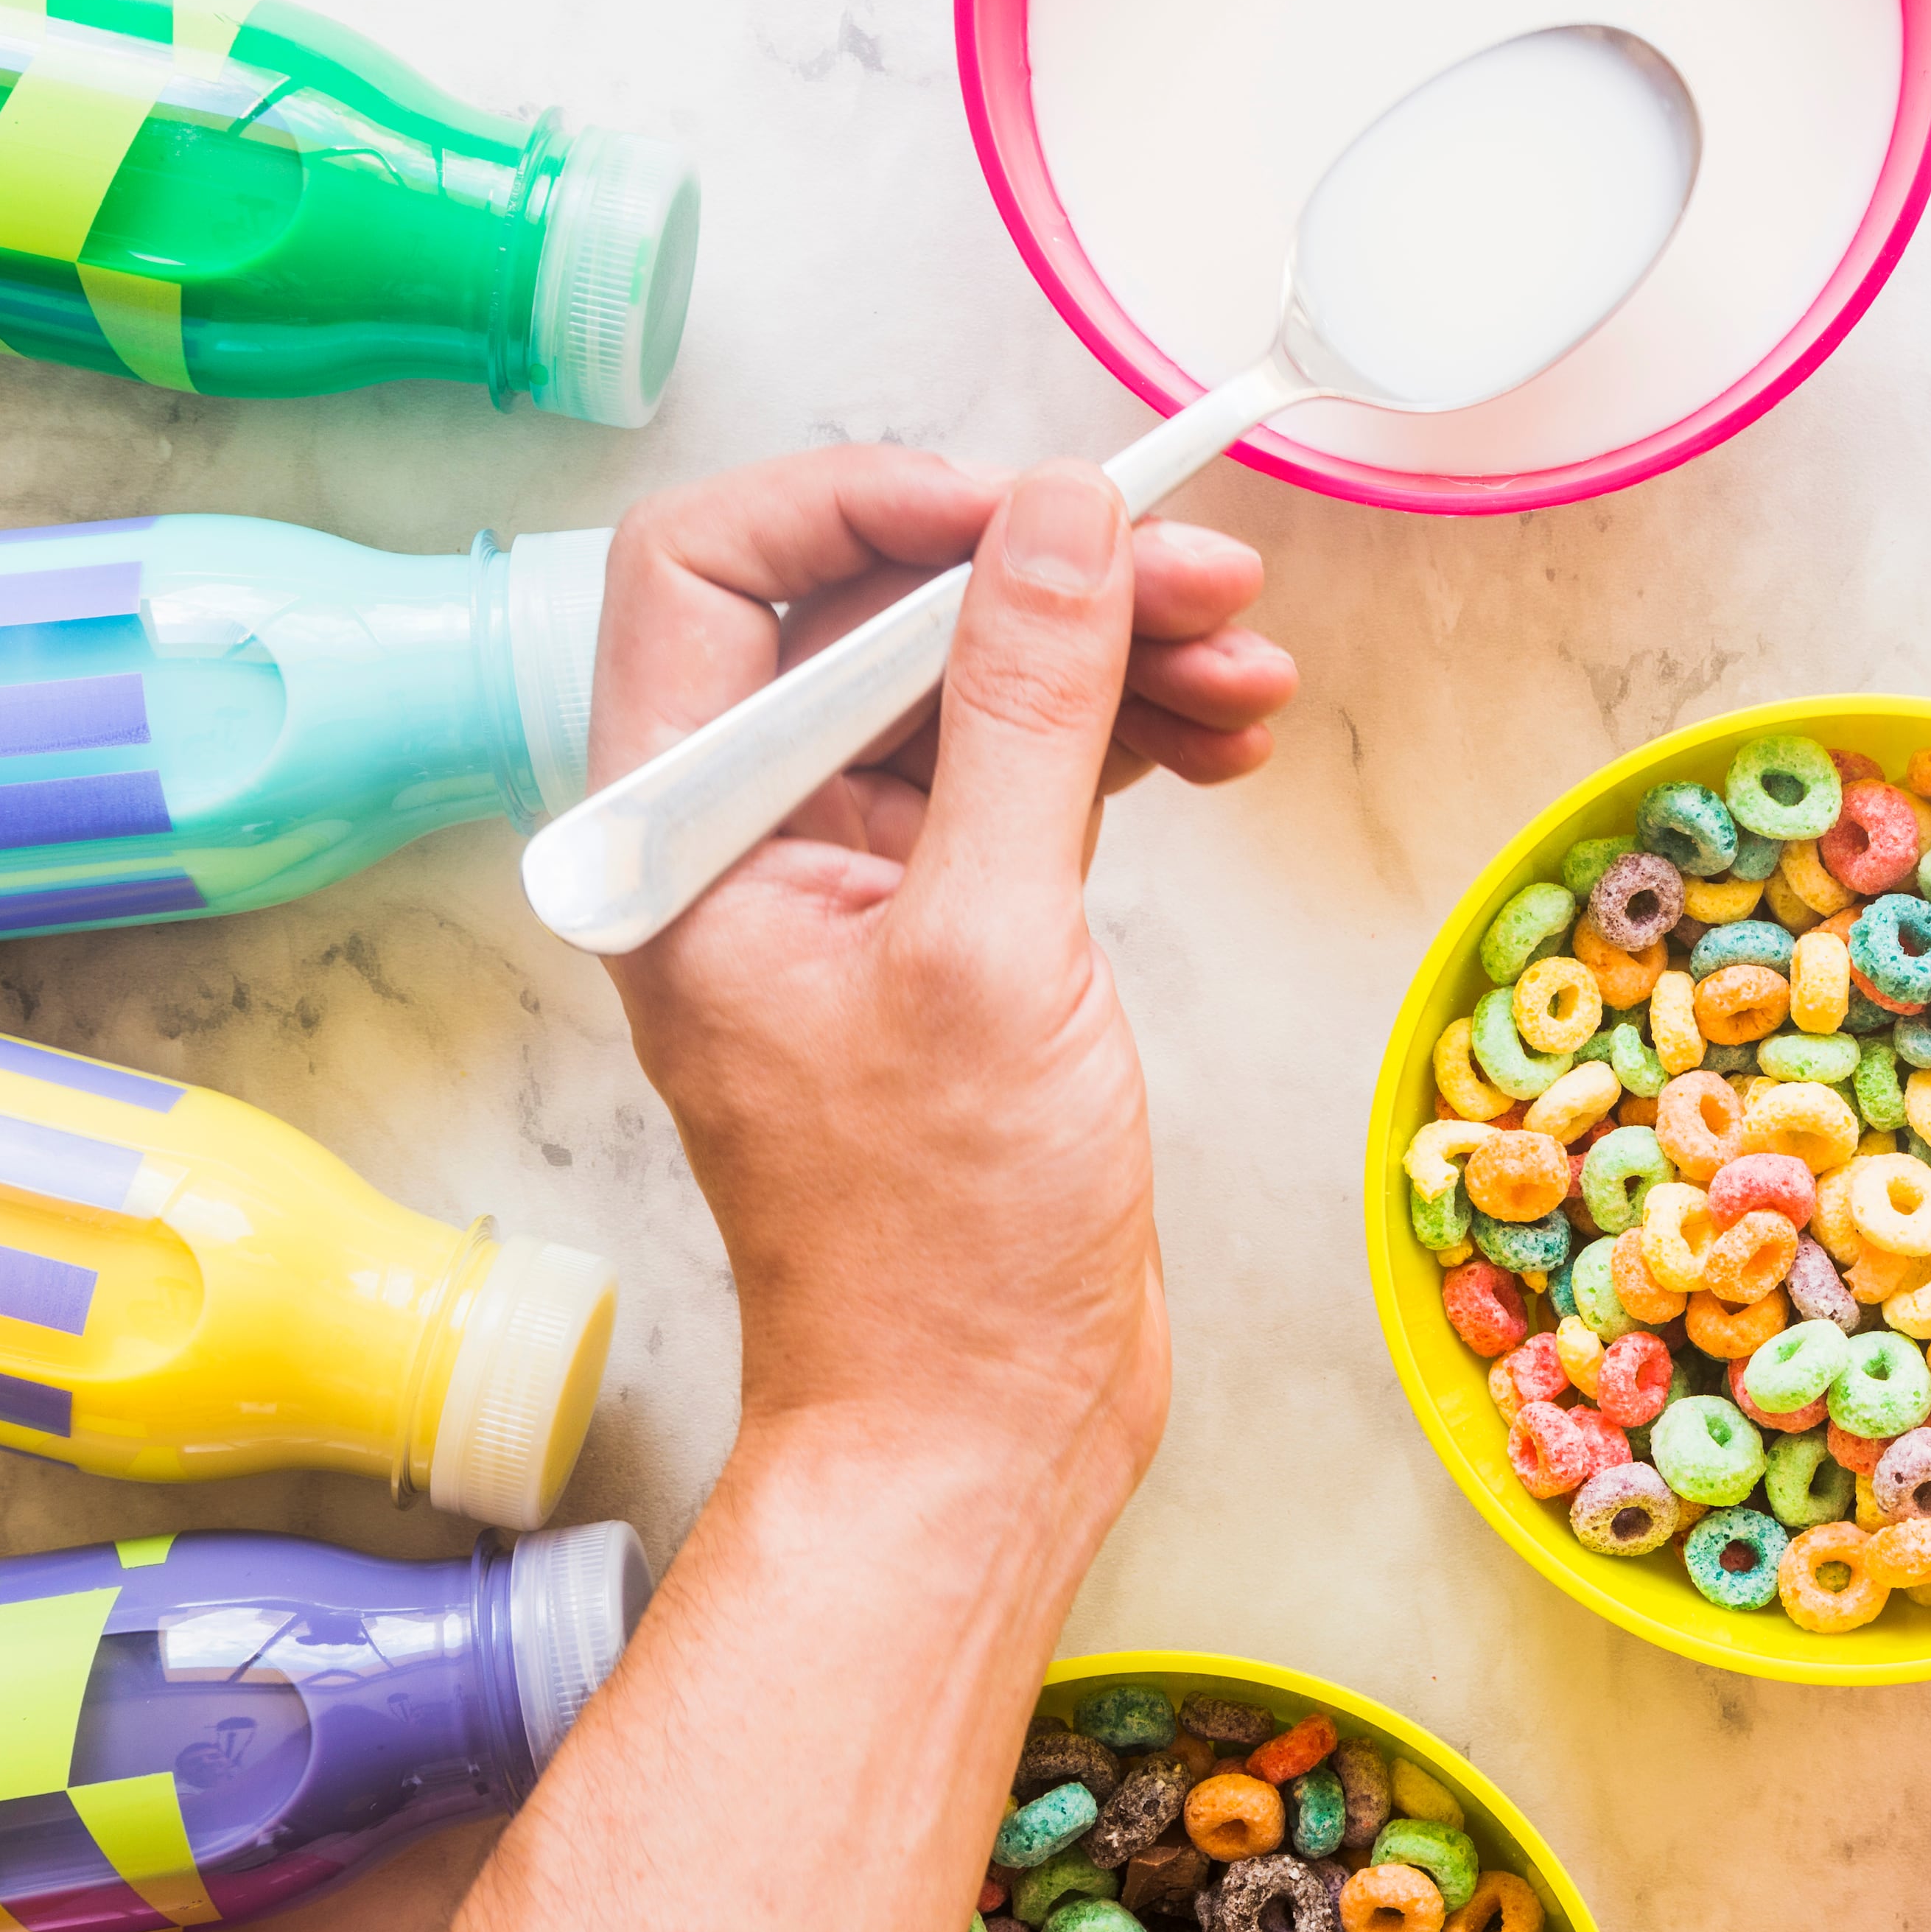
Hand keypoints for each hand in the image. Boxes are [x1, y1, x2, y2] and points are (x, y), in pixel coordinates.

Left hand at [589, 446, 1293, 1496]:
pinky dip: (1120, 742)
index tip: (1040, 506)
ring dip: (1111, 658)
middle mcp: (743, 850)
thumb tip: (1060, 519)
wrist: (978, 1427)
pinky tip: (1220, 732)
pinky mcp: (947, 940)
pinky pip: (1021, 782)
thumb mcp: (994, 948)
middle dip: (1045, 580)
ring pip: (968, 697)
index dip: (877, 505)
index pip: (719, 572)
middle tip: (1210, 577)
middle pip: (872, 623)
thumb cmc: (944, 1244)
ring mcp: (849, 896)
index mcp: (679, 843)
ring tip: (1250, 667)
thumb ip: (1023, 714)